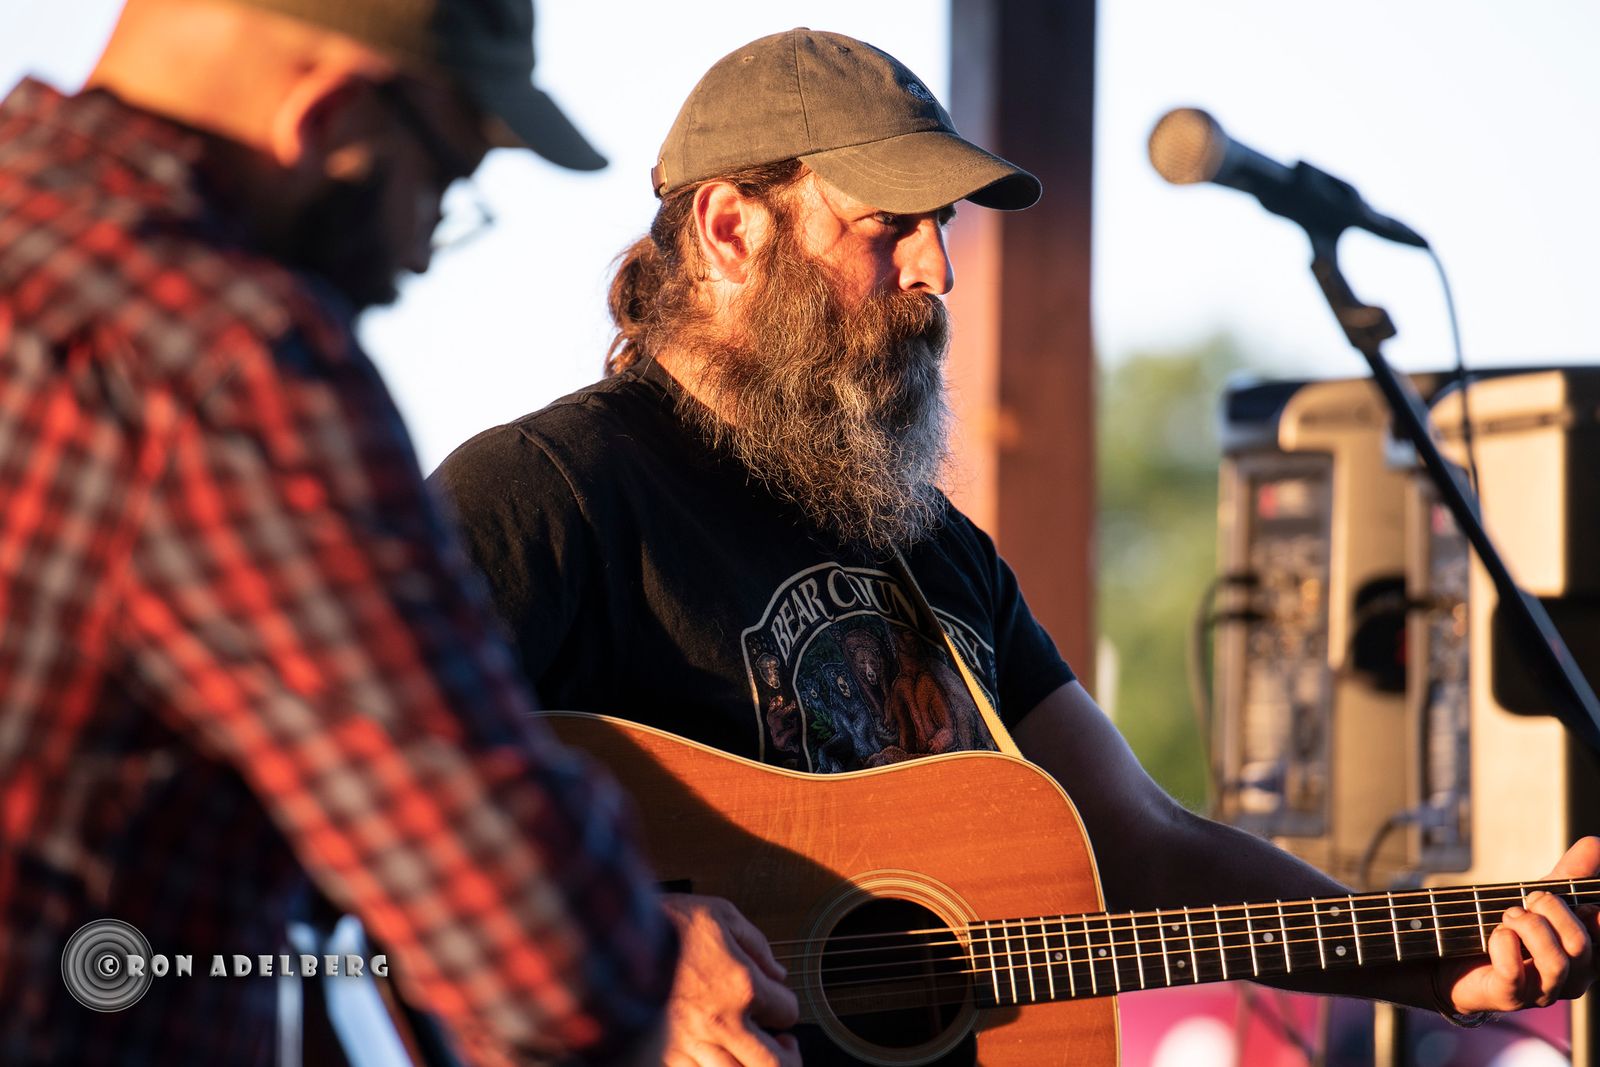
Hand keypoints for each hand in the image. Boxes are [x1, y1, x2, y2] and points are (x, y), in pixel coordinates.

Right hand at [660, 893, 800, 1065]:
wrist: (611, 939)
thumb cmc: (664, 923)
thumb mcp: (719, 914)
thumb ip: (757, 944)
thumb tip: (779, 974)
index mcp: (740, 985)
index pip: (787, 1012)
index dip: (785, 1004)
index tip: (776, 1000)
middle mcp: (719, 1023)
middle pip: (774, 1066)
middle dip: (788, 1057)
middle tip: (784, 1045)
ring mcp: (690, 1045)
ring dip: (751, 1066)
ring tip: (749, 1053)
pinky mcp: (665, 1056)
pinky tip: (714, 1053)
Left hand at [1439, 836, 1599, 1014]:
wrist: (1451, 952)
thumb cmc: (1506, 926)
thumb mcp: (1542, 895)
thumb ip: (1572, 873)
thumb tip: (1598, 843)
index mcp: (1588, 957)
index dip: (1594, 913)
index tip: (1575, 899)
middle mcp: (1572, 980)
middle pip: (1581, 944)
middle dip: (1551, 909)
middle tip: (1527, 900)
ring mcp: (1541, 993)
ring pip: (1555, 961)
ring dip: (1527, 925)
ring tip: (1507, 915)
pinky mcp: (1508, 998)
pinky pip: (1514, 971)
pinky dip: (1502, 943)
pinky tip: (1494, 934)